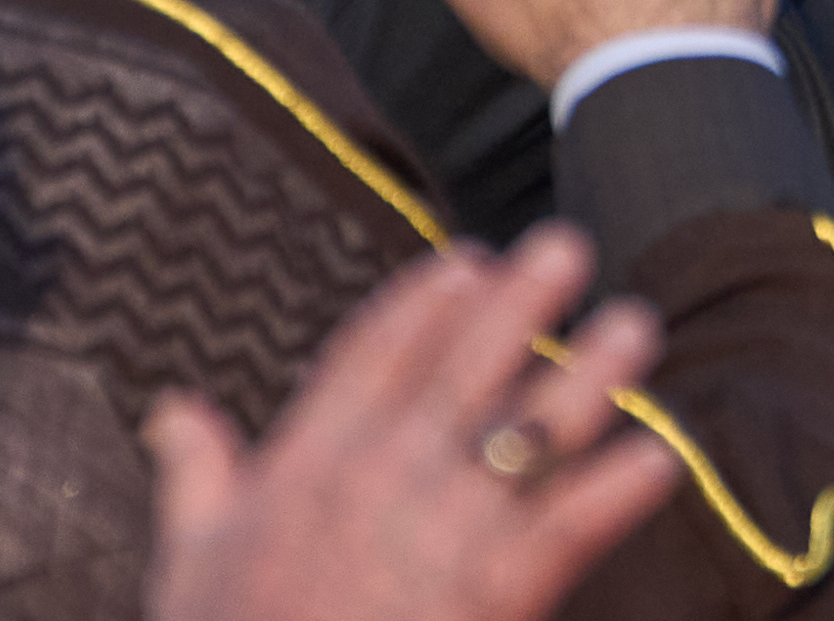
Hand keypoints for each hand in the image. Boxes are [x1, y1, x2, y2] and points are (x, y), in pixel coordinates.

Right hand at [144, 223, 677, 620]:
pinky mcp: (495, 590)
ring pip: (530, 429)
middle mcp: (381, 479)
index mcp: (309, 464)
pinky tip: (659, 456)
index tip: (467, 259)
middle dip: (520, 301)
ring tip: (633, 326)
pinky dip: (617, 489)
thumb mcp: (187, 561)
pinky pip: (570, 525)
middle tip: (565, 247)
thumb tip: (174, 410)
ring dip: (589, 374)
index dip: (424, 299)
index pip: (373, 352)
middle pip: (464, 365)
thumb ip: (194, 475)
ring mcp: (442, 531)